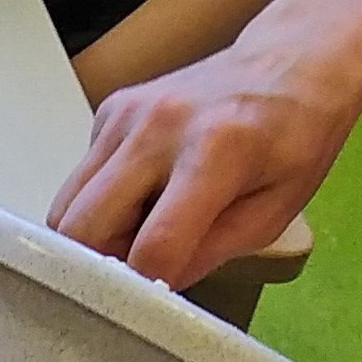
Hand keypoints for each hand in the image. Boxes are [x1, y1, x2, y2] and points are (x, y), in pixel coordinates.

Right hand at [46, 29, 361, 286]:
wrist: (291, 61)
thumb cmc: (294, 140)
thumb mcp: (272, 213)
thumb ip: (208, 254)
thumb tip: (153, 287)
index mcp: (215, 152)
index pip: (153, 246)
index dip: (150, 288)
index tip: (158, 300)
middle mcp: (158, 126)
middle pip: (84, 227)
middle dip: (102, 264)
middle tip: (139, 268)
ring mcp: (126, 114)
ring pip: (67, 207)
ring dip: (94, 236)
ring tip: (140, 230)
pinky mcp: (109, 110)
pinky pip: (79, 180)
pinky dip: (99, 202)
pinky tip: (142, 192)